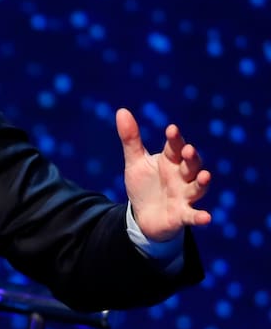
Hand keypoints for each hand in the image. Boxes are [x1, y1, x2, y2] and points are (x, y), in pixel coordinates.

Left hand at [115, 107, 211, 241]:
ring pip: (197, 187)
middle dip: (191, 158)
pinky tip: (206, 217)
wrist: (144, 216)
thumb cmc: (144, 185)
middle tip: (188, 150)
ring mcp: (184, 196)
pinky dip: (199, 216)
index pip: (175, 148)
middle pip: (190, 165)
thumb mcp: (135, 162)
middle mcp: (182, 177)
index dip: (175, 139)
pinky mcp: (182, 215)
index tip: (171, 129)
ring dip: (201, 182)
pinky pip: (193, 215)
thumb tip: (121, 110)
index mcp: (171, 161)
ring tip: (204, 175)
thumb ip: (131, 139)